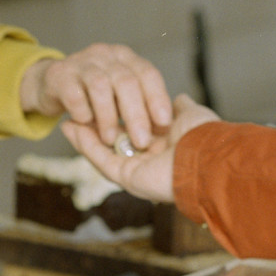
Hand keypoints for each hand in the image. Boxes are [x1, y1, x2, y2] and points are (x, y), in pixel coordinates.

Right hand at [19, 43, 172, 150]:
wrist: (51, 85)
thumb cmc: (95, 95)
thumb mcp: (122, 91)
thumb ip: (143, 102)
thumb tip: (169, 123)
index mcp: (126, 58)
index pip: (147, 73)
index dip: (157, 97)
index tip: (165, 123)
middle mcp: (106, 55)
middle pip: (126, 81)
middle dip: (136, 114)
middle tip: (141, 142)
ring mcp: (81, 63)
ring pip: (100, 86)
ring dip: (108, 116)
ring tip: (111, 140)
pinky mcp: (59, 76)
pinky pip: (73, 94)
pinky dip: (82, 112)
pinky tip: (85, 125)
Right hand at [61, 92, 218, 203]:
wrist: (208, 159)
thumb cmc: (204, 137)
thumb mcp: (191, 114)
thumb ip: (179, 108)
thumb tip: (178, 97)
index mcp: (164, 145)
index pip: (135, 129)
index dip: (118, 115)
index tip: (104, 101)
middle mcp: (148, 158)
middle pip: (115, 142)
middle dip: (96, 127)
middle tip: (78, 112)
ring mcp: (136, 169)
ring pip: (103, 151)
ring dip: (84, 136)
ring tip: (67, 119)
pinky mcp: (125, 177)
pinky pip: (100, 159)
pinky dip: (84, 144)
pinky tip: (69, 127)